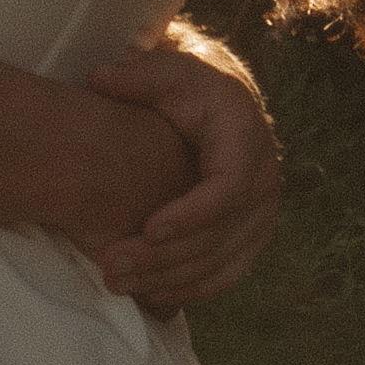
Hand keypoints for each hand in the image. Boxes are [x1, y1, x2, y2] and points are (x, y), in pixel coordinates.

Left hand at [83, 33, 281, 314]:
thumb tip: (100, 79)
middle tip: (111, 263)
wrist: (220, 106)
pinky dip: (188, 289)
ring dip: (168, 278)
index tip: (149, 228)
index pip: (229, 187)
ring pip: (221, 262)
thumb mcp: (166, 70)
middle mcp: (263, 181)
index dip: (192, 214)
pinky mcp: (250, 238)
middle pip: (221, 234)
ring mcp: (261, 214)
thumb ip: (135, 75)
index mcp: (246, 138)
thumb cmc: (186, 87)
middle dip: (165, 256)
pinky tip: (147, 295)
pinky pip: (226, 274)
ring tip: (115, 281)